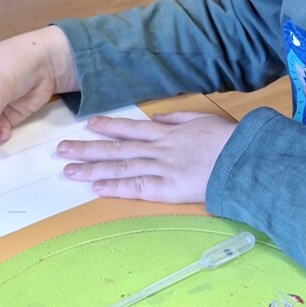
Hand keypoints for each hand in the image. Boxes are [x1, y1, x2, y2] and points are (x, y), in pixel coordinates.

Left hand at [58, 110, 236, 203]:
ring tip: (68, 170)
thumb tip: (158, 117)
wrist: (243, 158)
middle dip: (88, 149)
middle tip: (61, 150)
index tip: (89, 124)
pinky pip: (135, 188)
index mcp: (168, 133)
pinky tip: (95, 187)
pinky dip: (115, 187)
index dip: (109, 126)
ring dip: (92, 168)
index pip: (132, 128)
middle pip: (117, 148)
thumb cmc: (229, 140)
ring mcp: (160, 168)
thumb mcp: (203, 120)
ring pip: (120, 166)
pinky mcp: (167, 189)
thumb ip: (178, 119)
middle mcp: (158, 149)